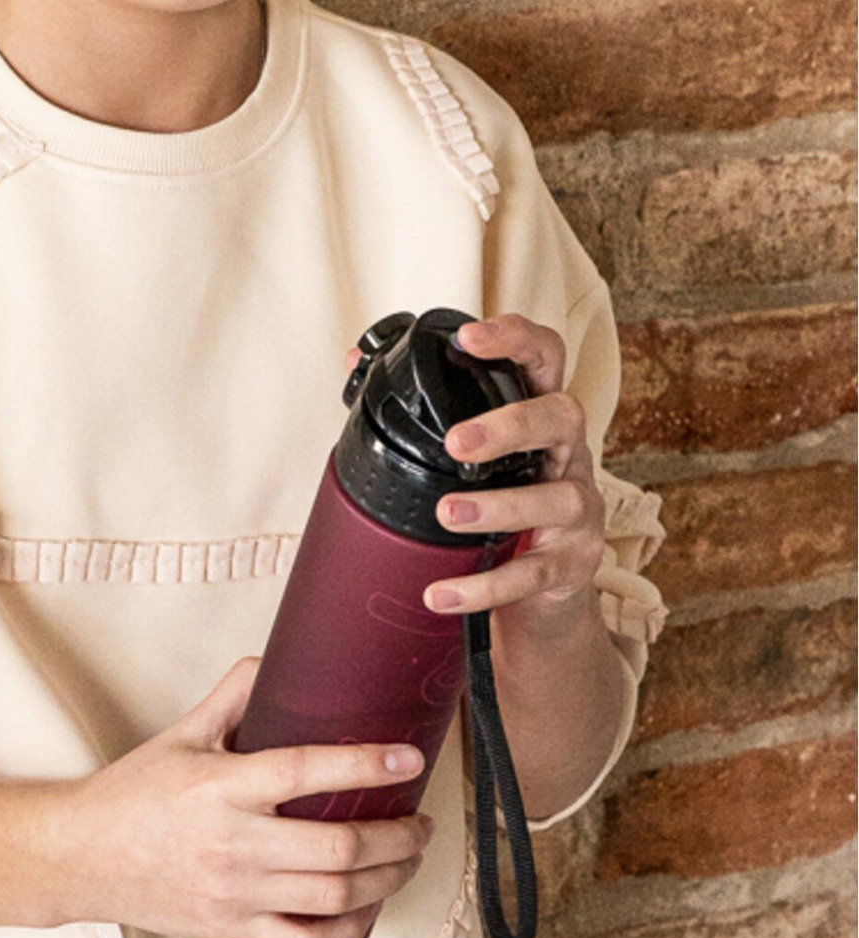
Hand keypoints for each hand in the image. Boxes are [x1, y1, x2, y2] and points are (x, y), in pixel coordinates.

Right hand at [56, 658, 434, 937]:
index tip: (408, 758)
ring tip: (408, 857)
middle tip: (422, 821)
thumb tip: (274, 660)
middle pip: (338, 849)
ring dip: (388, 878)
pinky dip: (350, 932)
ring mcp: (235, 894)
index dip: (365, 765)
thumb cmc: (133, 793)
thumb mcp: (181, 734)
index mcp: (222, 787)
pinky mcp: (232, 929)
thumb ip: (233, 697)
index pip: (306, 772)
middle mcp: (233, 844)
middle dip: (398, 836)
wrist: (81, 858)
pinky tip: (367, 908)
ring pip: (335, 897)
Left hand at [400, 313, 606, 635]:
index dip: (515, 339)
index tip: (468, 338)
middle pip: (563, 417)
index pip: (546, 358)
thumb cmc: (506, 509)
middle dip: (511, 425)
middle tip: (456, 443)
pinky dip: (486, 586)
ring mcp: (580, 511)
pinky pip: (533, 574)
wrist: (544, 599)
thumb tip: (357, 363)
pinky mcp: (575, 565)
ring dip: (500, 506)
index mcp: (541, 420)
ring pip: (556, 499)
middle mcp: (570, 457)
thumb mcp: (475, 460)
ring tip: (448, 513)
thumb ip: (419, 411)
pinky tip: (443, 592)